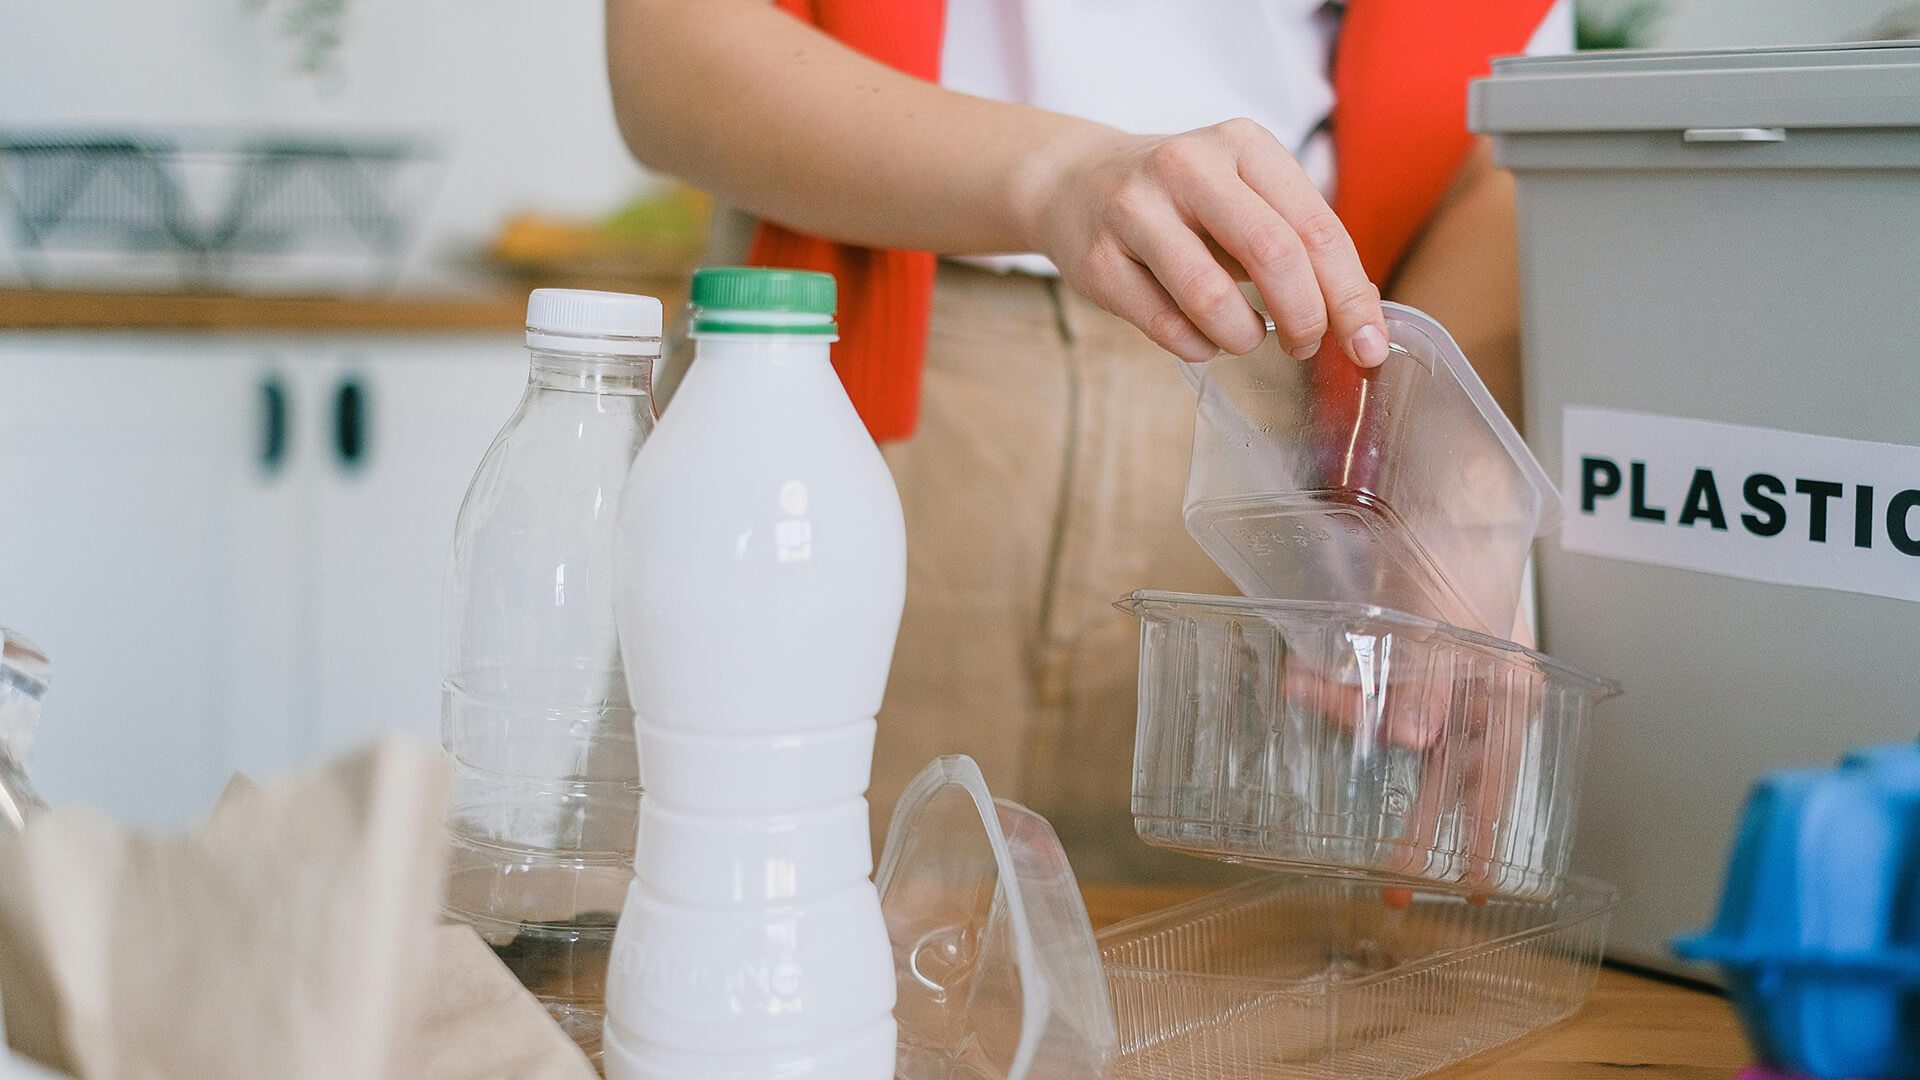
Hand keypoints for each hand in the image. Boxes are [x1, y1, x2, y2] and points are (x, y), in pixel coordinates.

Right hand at [1019, 118, 1389, 366]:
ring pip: (1210, 296)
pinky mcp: (1097, 259)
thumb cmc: (1183, 201)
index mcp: (1243, 144)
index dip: (1349, 295)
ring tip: (1246, 338)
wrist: (1075, 182)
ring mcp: (1135, 209)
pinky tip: (1202, 337)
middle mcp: (1189, 165)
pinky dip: (1197, 346)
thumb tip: (1363, 315)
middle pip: (1273, 254)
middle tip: (1306, 346)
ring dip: (1244, 336)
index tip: (1367, 346)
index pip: (1316, 227)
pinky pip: (1164, 325)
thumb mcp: (1246, 196)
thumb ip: (1300, 245)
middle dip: (1305, 318)